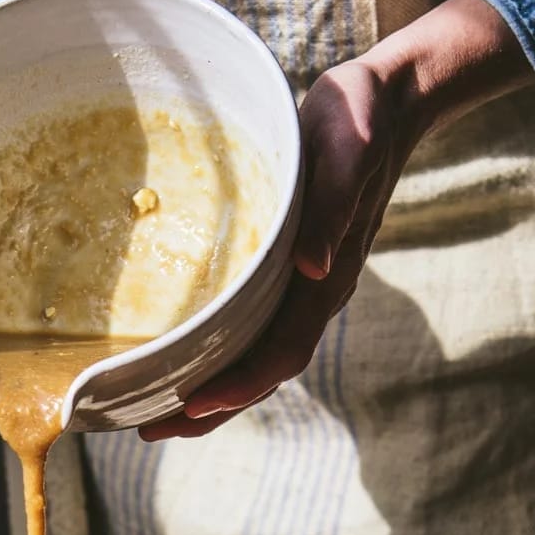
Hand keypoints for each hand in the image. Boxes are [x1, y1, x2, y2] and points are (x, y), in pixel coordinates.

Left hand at [141, 0, 532, 440]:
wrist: (386, 103)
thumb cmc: (360, 120)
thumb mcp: (349, 150)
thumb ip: (334, 207)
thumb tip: (313, 268)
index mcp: (327, 278)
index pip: (282, 351)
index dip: (239, 385)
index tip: (193, 405)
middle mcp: (314, 293)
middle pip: (262, 373)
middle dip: (209, 409)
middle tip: (147, 432)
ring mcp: (301, 286)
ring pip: (254, 358)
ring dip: (207, 392)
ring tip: (151, 415)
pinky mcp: (286, 271)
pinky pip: (249, 328)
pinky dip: (215, 354)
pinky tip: (179, 357)